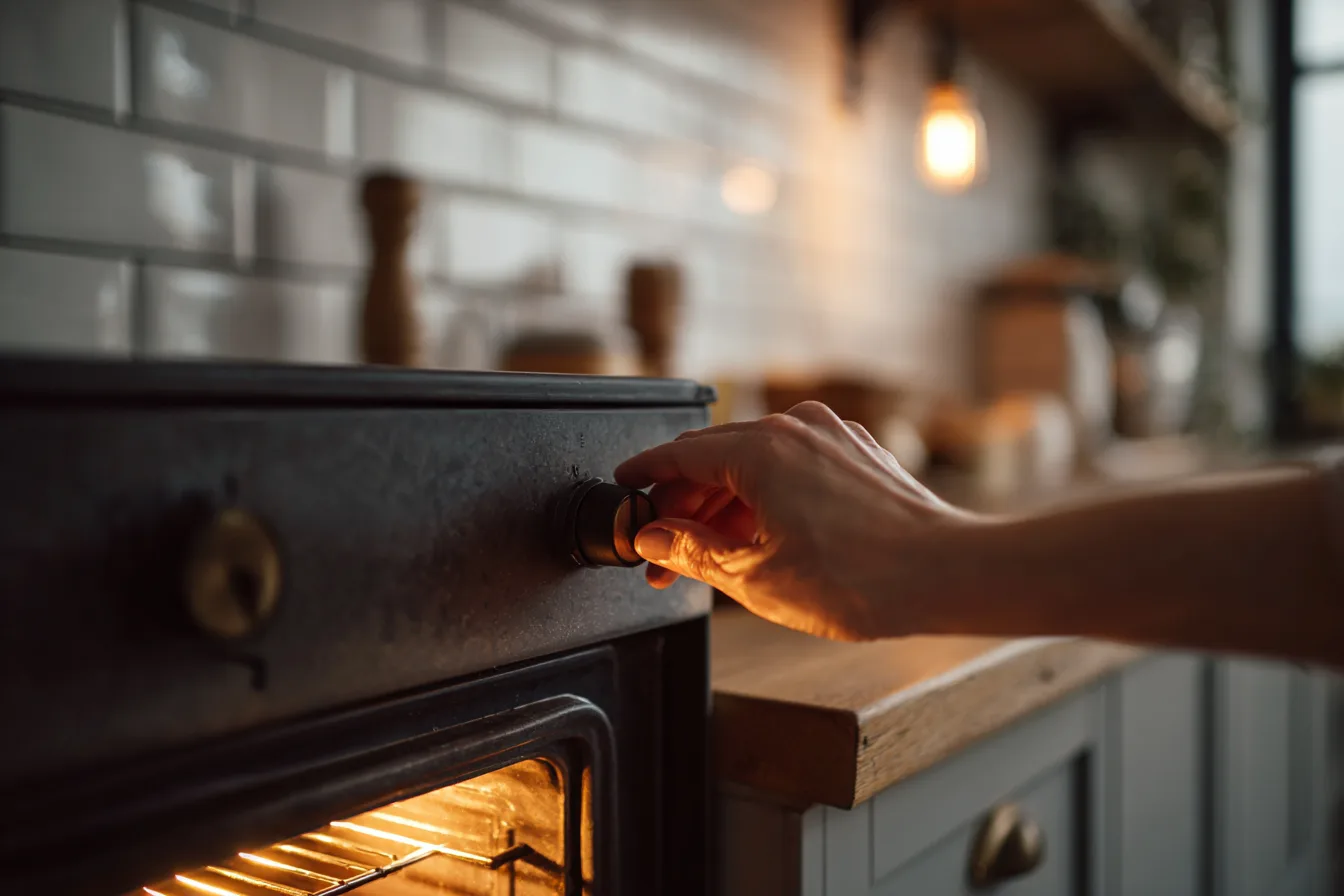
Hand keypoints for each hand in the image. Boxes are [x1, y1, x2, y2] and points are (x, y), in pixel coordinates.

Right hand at [614, 401, 978, 639]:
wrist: (946, 574)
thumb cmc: (862, 578)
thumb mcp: (752, 576)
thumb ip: (690, 551)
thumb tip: (653, 539)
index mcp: (761, 449)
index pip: (679, 453)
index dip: (643, 476)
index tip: (623, 488)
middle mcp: (795, 427)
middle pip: (716, 457)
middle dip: (684, 505)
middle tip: (664, 554)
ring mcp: (831, 436)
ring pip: (755, 462)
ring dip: (726, 505)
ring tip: (712, 557)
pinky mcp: (857, 453)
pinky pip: (792, 466)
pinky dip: (766, 495)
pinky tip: (762, 537)